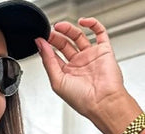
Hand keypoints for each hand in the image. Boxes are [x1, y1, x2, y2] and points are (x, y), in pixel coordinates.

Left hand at [35, 17, 144, 133]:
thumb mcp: (57, 81)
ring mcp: (91, 57)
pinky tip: (83, 22)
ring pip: (79, 37)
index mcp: (67, 75)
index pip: (54, 56)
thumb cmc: (82, 100)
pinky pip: (99, 33)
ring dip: (68, 29)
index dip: (47, 46)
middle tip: (49, 31)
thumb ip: (48, 61)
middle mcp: (79, 65)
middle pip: (65, 45)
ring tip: (59, 26)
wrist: (103, 102)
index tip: (41, 38)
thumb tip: (40, 45)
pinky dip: (92, 24)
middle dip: (56, 37)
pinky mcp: (104, 51)